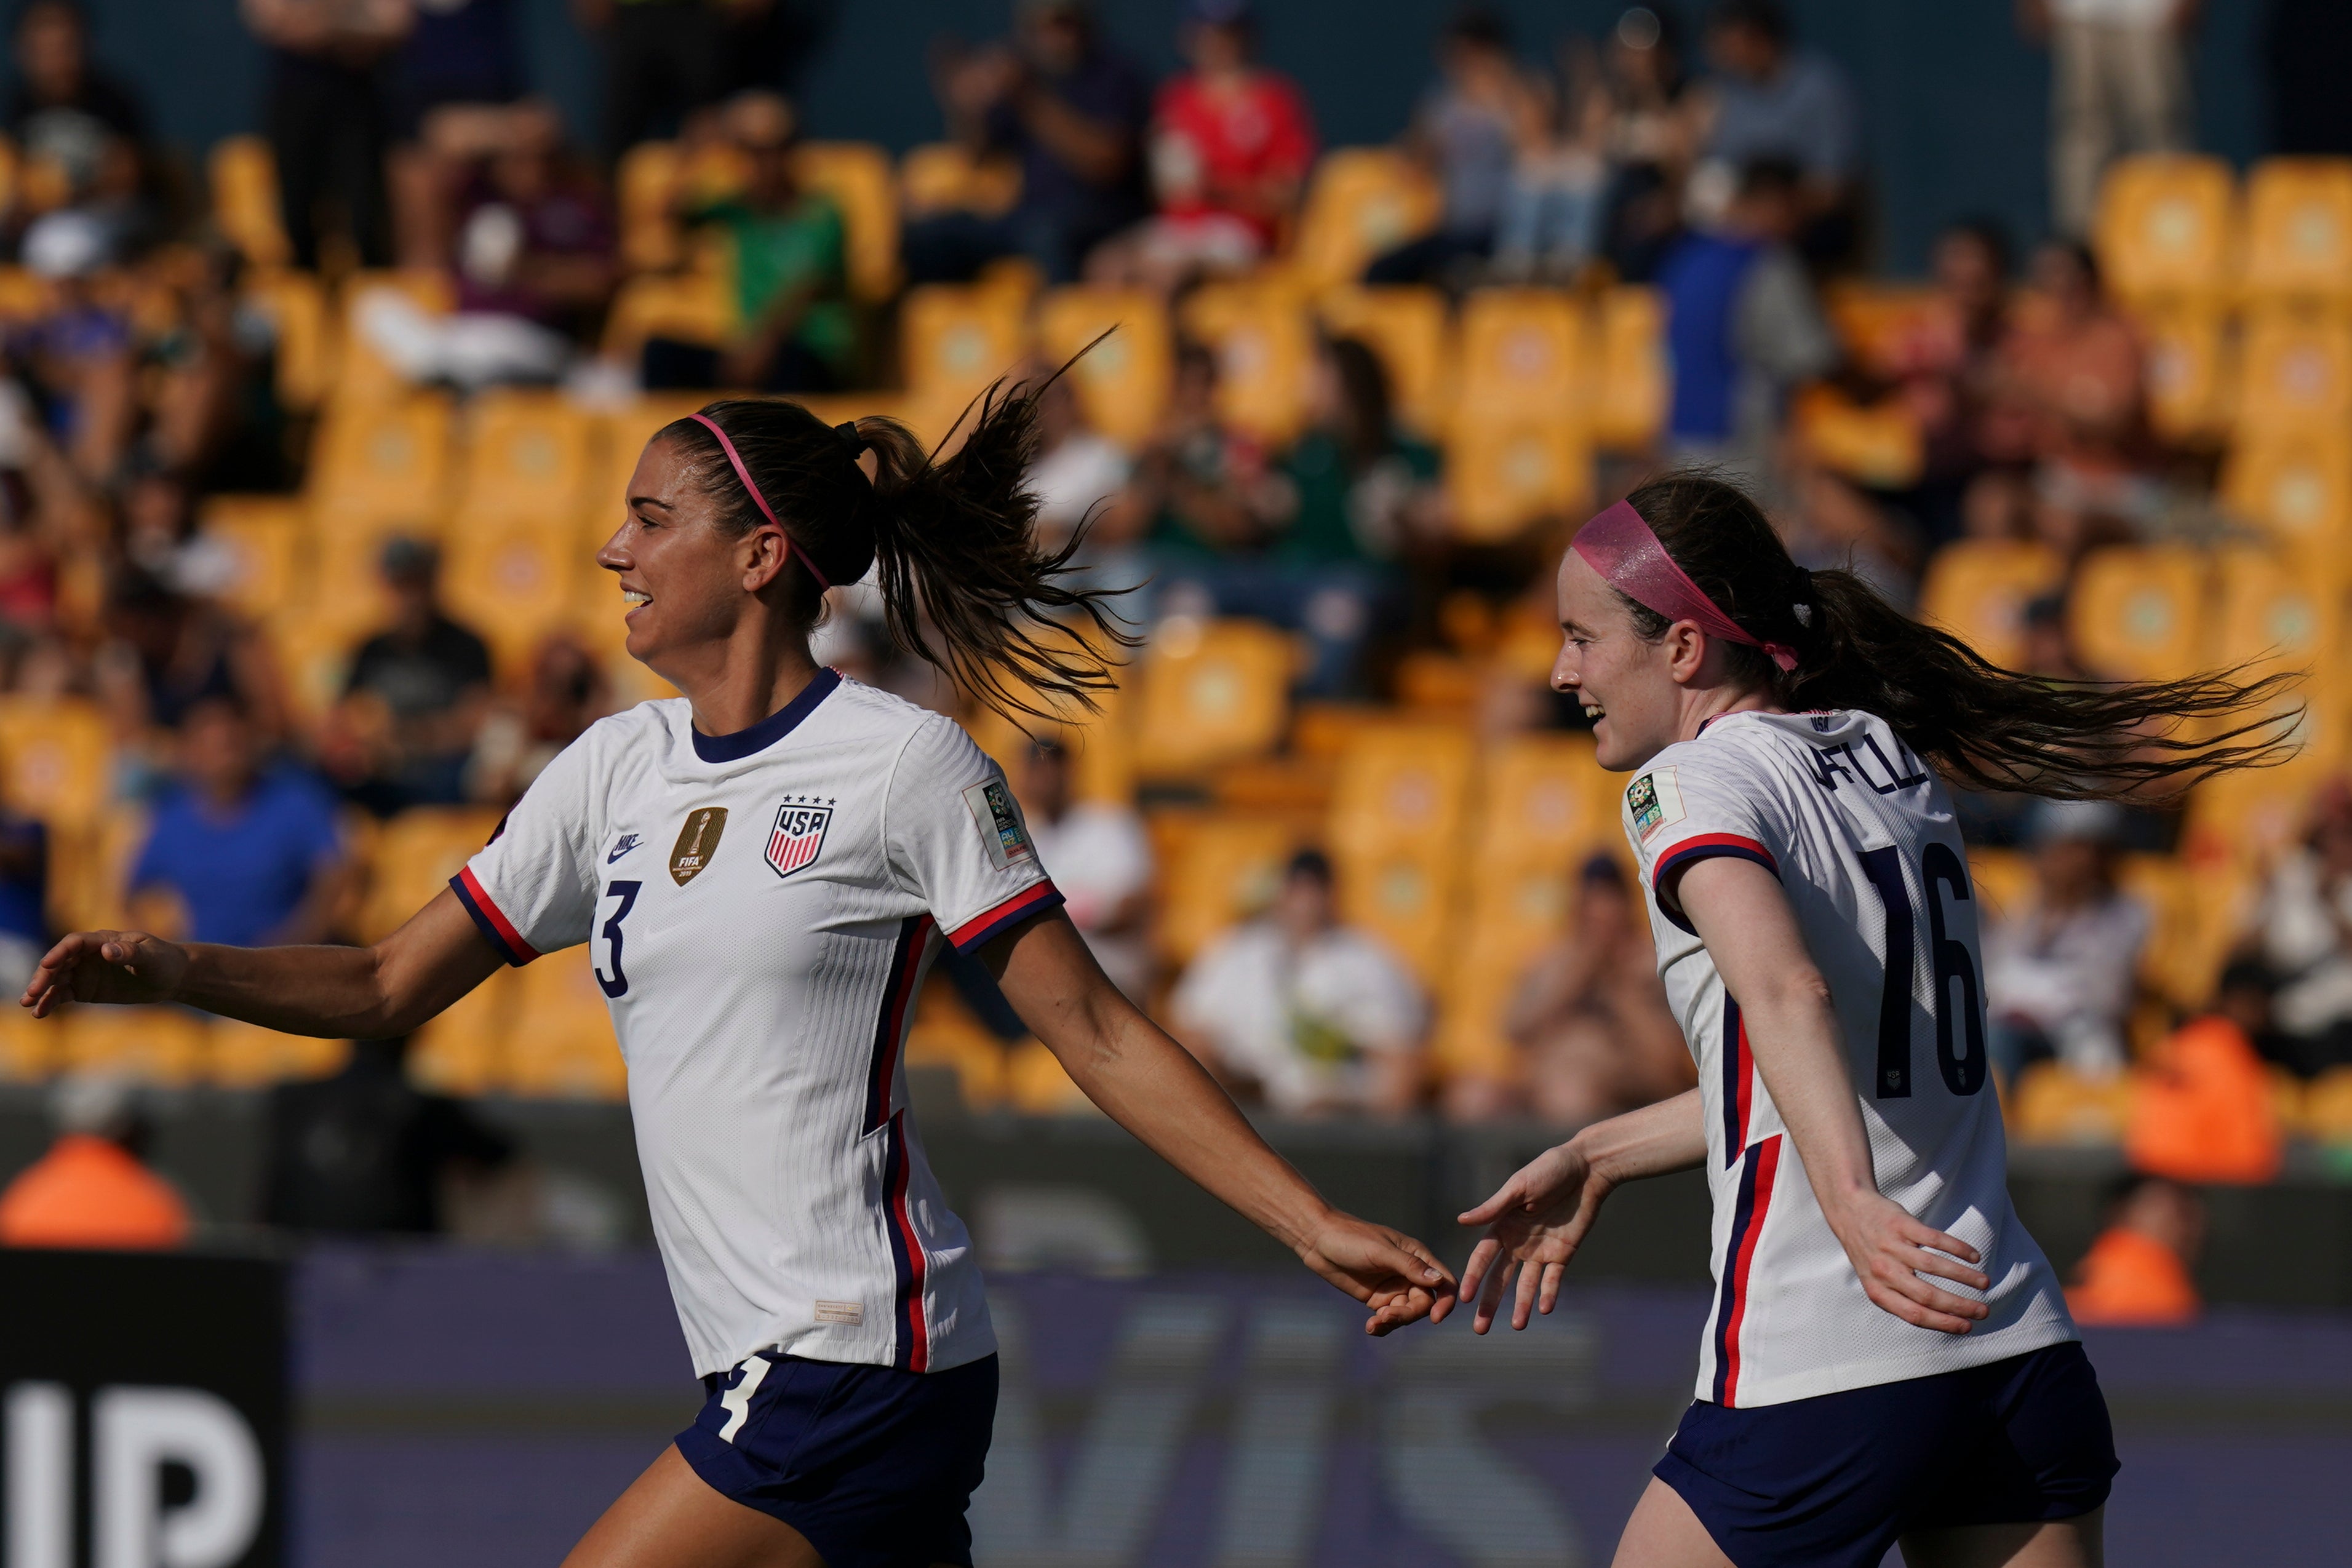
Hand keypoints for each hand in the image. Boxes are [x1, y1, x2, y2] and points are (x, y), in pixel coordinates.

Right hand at [20, 930, 188, 1016]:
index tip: (47, 964)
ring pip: (57, 980)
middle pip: (59, 962)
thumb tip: (107, 950)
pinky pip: (63, 995)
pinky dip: (50, 1003)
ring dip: (42, 991)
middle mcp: (88, 955)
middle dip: (44, 976)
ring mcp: (84, 972)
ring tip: (29, 1005)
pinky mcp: (85, 989)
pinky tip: (39, 1013)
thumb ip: (130, 953)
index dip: (59, 952)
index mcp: (103, 940)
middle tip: (32, 993)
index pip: (74, 943)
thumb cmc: (164, 961)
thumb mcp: (152, 957)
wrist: (171, 978)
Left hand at [1295, 1211, 1457, 1335]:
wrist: (1318, 1240)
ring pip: (1406, 1314)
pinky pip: (1388, 1318)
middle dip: (1408, 1314)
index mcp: (1417, 1256)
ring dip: (1393, 1321)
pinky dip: (1383, 1326)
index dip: (1446, 1301)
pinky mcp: (1377, 1299)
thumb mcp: (1381, 1251)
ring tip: (1373, 1323)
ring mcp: (1393, 1288)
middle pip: (1424, 1303)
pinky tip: (1370, 1327)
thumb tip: (1439, 1281)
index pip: (1444, 1282)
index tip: (1436, 1318)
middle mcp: (1409, 1274)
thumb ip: (1410, 1266)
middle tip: (1386, 1315)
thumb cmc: (1351, 1238)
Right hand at [1457, 1141, 1610, 1332]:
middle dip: (1490, 1303)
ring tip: (1517, 1326)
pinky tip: (1545, 1309)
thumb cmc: (1548, 1170)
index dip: (1472, 1277)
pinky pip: (1554, 1278)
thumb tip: (1461, 1220)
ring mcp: (1540, 1251)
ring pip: (1527, 1284)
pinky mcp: (1563, 1253)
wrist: (1586, 1169)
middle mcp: (1517, 1243)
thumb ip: (1493, 1208)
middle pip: (1500, 1278)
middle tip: (1480, 1329)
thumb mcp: (1519, 1187)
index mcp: (1502, 1225)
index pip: (1482, 1257)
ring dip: (1522, 1305)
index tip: (1462, 1298)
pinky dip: (1550, 1293)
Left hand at [1822, 1189, 1990, 1334]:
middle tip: (1983, 1310)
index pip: (1914, 1315)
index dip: (1943, 1323)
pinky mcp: (1901, 1225)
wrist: (1849, 1210)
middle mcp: (1883, 1271)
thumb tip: (1940, 1319)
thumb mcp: (1874, 1281)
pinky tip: (1974, 1257)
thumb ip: (1899, 1298)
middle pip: (1927, 1295)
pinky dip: (1958, 1249)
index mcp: (1877, 1291)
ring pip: (1934, 1267)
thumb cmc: (1869, 1252)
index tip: (1967, 1327)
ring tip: (1984, 1283)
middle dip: (1960, 1306)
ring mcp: (1891, 1246)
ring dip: (1964, 1277)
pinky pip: (1935, 1239)